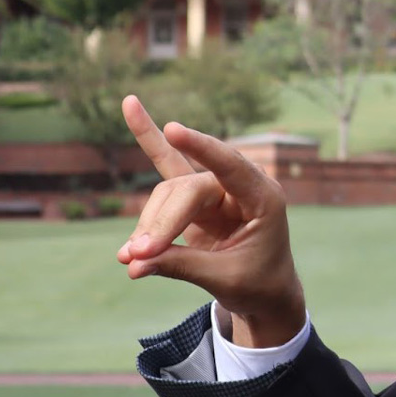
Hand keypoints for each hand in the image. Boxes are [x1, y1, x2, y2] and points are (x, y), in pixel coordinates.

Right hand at [116, 95, 306, 347]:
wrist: (265, 291)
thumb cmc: (256, 282)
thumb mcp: (224, 278)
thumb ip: (181, 265)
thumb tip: (132, 261)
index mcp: (263, 198)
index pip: (231, 166)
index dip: (203, 149)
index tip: (175, 129)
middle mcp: (240, 186)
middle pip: (187, 190)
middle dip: (161, 224)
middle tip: (137, 257)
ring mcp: (216, 188)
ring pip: (169, 193)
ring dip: (148, 226)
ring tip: (130, 259)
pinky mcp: (194, 198)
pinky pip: (167, 164)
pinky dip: (149, 138)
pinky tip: (130, 105)